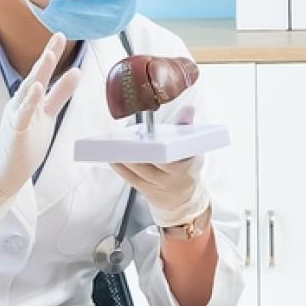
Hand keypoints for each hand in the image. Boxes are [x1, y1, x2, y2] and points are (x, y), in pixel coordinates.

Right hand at [0, 33, 80, 228]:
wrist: (5, 172)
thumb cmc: (26, 141)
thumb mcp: (48, 113)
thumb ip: (60, 93)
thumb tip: (76, 71)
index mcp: (29, 98)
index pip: (42, 73)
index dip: (51, 54)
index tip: (60, 35)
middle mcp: (21, 103)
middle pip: (35, 76)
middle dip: (46, 56)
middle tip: (57, 36)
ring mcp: (17, 116)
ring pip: (28, 91)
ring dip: (38, 73)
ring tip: (49, 55)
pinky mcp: (15, 132)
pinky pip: (22, 115)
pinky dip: (29, 101)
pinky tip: (36, 89)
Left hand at [110, 105, 209, 227]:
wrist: (183, 196)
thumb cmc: (187, 165)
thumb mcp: (193, 147)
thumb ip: (187, 126)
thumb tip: (188, 108)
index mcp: (185, 167)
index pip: (169, 159)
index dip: (157, 151)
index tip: (149, 141)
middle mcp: (170, 179)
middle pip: (148, 165)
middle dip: (135, 153)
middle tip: (124, 139)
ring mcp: (156, 186)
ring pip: (137, 171)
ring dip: (124, 158)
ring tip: (114, 144)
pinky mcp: (144, 190)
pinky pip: (129, 178)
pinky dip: (120, 167)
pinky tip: (112, 156)